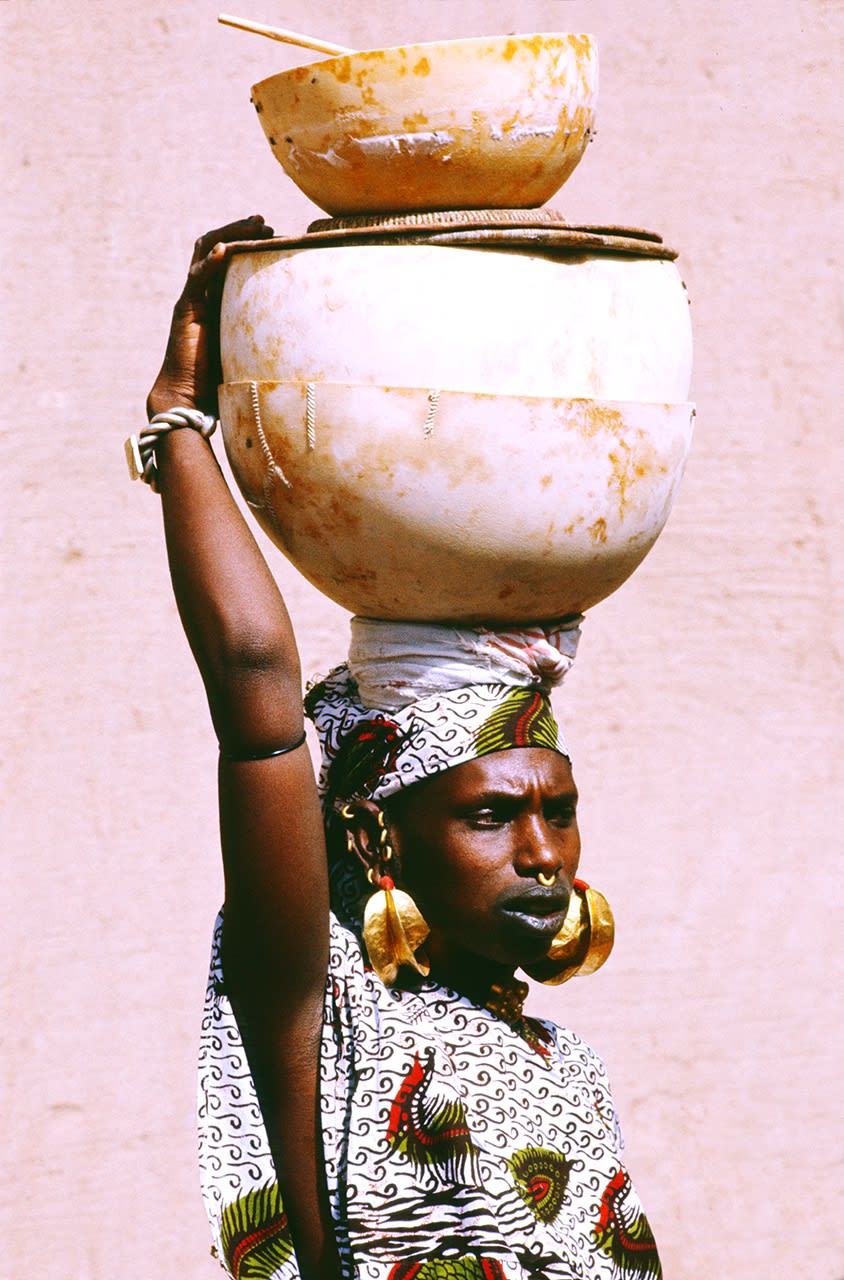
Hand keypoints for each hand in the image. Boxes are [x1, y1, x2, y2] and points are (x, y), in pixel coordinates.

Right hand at [146, 215, 273, 418]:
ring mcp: (191, 299)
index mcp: (214, 298)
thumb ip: (262, 331)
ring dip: (229, 235)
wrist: (188, 397)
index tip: (272, 233)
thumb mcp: (247, 347)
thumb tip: (297, 330)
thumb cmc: (219, 380)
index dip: (246, 241)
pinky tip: (223, 250)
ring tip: (253, 226)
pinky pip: (196, 279)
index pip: (227, 257)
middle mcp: (200, 293)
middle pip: (214, 246)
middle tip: (264, 222)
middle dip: (239, 230)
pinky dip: (209, 262)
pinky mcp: (185, 311)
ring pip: (204, 253)